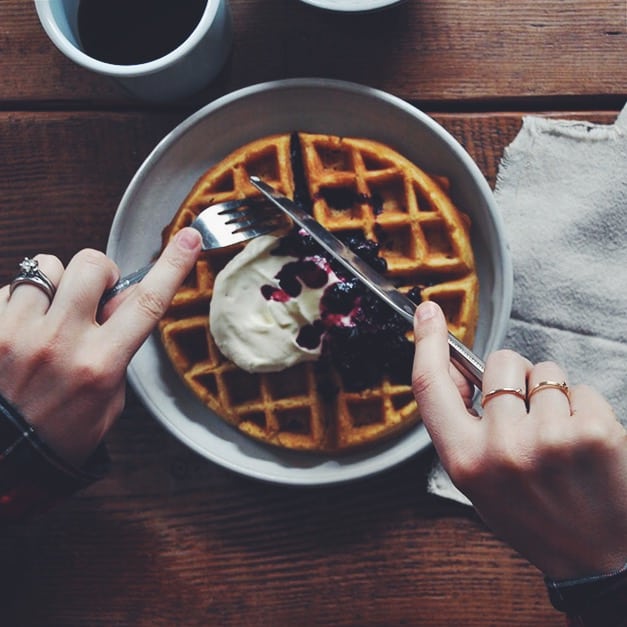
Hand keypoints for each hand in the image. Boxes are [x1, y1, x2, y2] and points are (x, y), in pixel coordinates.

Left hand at [0, 227, 201, 466]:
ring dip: (54, 285)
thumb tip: (121, 304)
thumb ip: (118, 351)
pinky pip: (8, 287)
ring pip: (44, 267)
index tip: (189, 239)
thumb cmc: (56, 435)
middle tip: (93, 291)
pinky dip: (18, 300)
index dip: (172, 267)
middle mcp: (60, 342)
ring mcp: (18, 333)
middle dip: (99, 268)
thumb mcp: (108, 402)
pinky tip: (19, 327)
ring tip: (47, 315)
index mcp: (100, 364)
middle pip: (91, 264)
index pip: (147, 304)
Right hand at [412, 300, 626, 579]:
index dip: (426, 344)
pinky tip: (584, 442)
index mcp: (464, 461)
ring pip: (544, 371)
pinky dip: (582, 406)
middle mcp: (502, 448)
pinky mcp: (593, 432)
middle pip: (500, 364)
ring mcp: (548, 439)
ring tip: (559, 436)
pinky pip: (579, 387)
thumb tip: (458, 370)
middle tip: (527, 415)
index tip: (428, 312)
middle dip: (513, 377)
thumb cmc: (533, 514)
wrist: (597, 557)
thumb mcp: (476, 480)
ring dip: (551, 393)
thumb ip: (460, 426)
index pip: (431, 388)